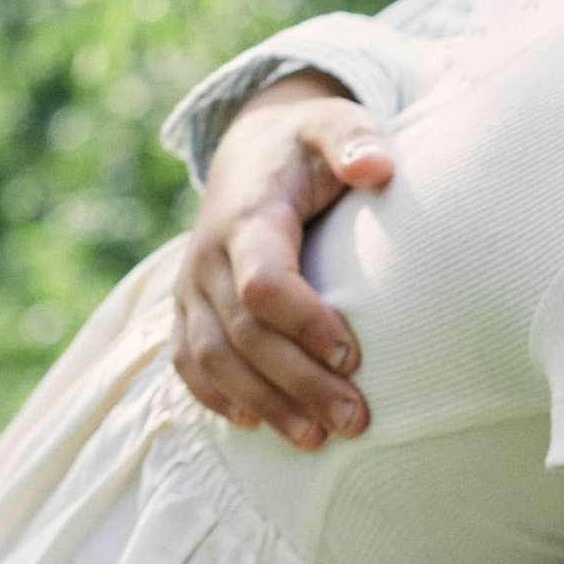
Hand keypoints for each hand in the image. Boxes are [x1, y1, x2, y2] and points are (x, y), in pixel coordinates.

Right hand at [172, 74, 392, 444]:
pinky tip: (257, 425)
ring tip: (316, 440)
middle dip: (298, 383)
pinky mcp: (187, 308)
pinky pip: (187, 362)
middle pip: (243, 335)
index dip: (304, 324)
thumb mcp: (334, 123)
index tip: (353, 356)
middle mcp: (209, 255)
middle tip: (355, 421)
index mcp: (246, 217)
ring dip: (263, 405)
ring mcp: (192, 286)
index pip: (263, 284)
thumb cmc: (307, 145)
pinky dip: (216, 398)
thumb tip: (377, 167)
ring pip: (213, 359)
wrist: (251, 150)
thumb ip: (354, 138)